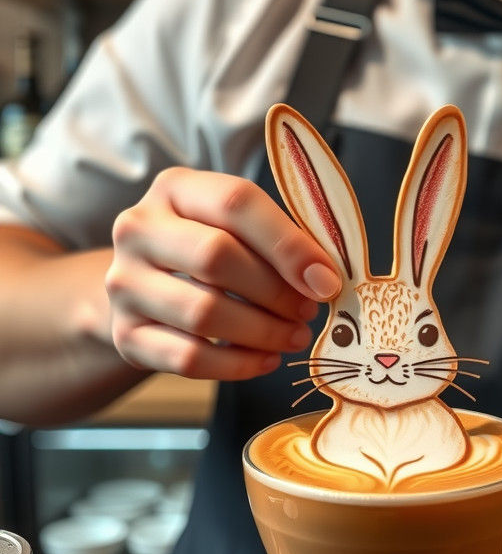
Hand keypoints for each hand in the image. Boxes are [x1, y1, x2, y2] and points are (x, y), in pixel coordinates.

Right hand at [106, 167, 340, 380]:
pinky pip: (188, 358)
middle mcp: (138, 230)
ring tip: (293, 336)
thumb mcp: (235, 229)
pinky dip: (238, 364)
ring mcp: (123, 284)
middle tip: (308, 311)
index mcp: (175, 189)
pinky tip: (265, 359)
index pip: (235, 203)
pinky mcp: (125, 335)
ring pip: (203, 313)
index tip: (326, 280)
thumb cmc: (205, 252)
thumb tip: (324, 279)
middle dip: (275, 291)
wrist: (141, 290)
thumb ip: (278, 241)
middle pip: (215, 256)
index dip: (287, 244)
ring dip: (262, 331)